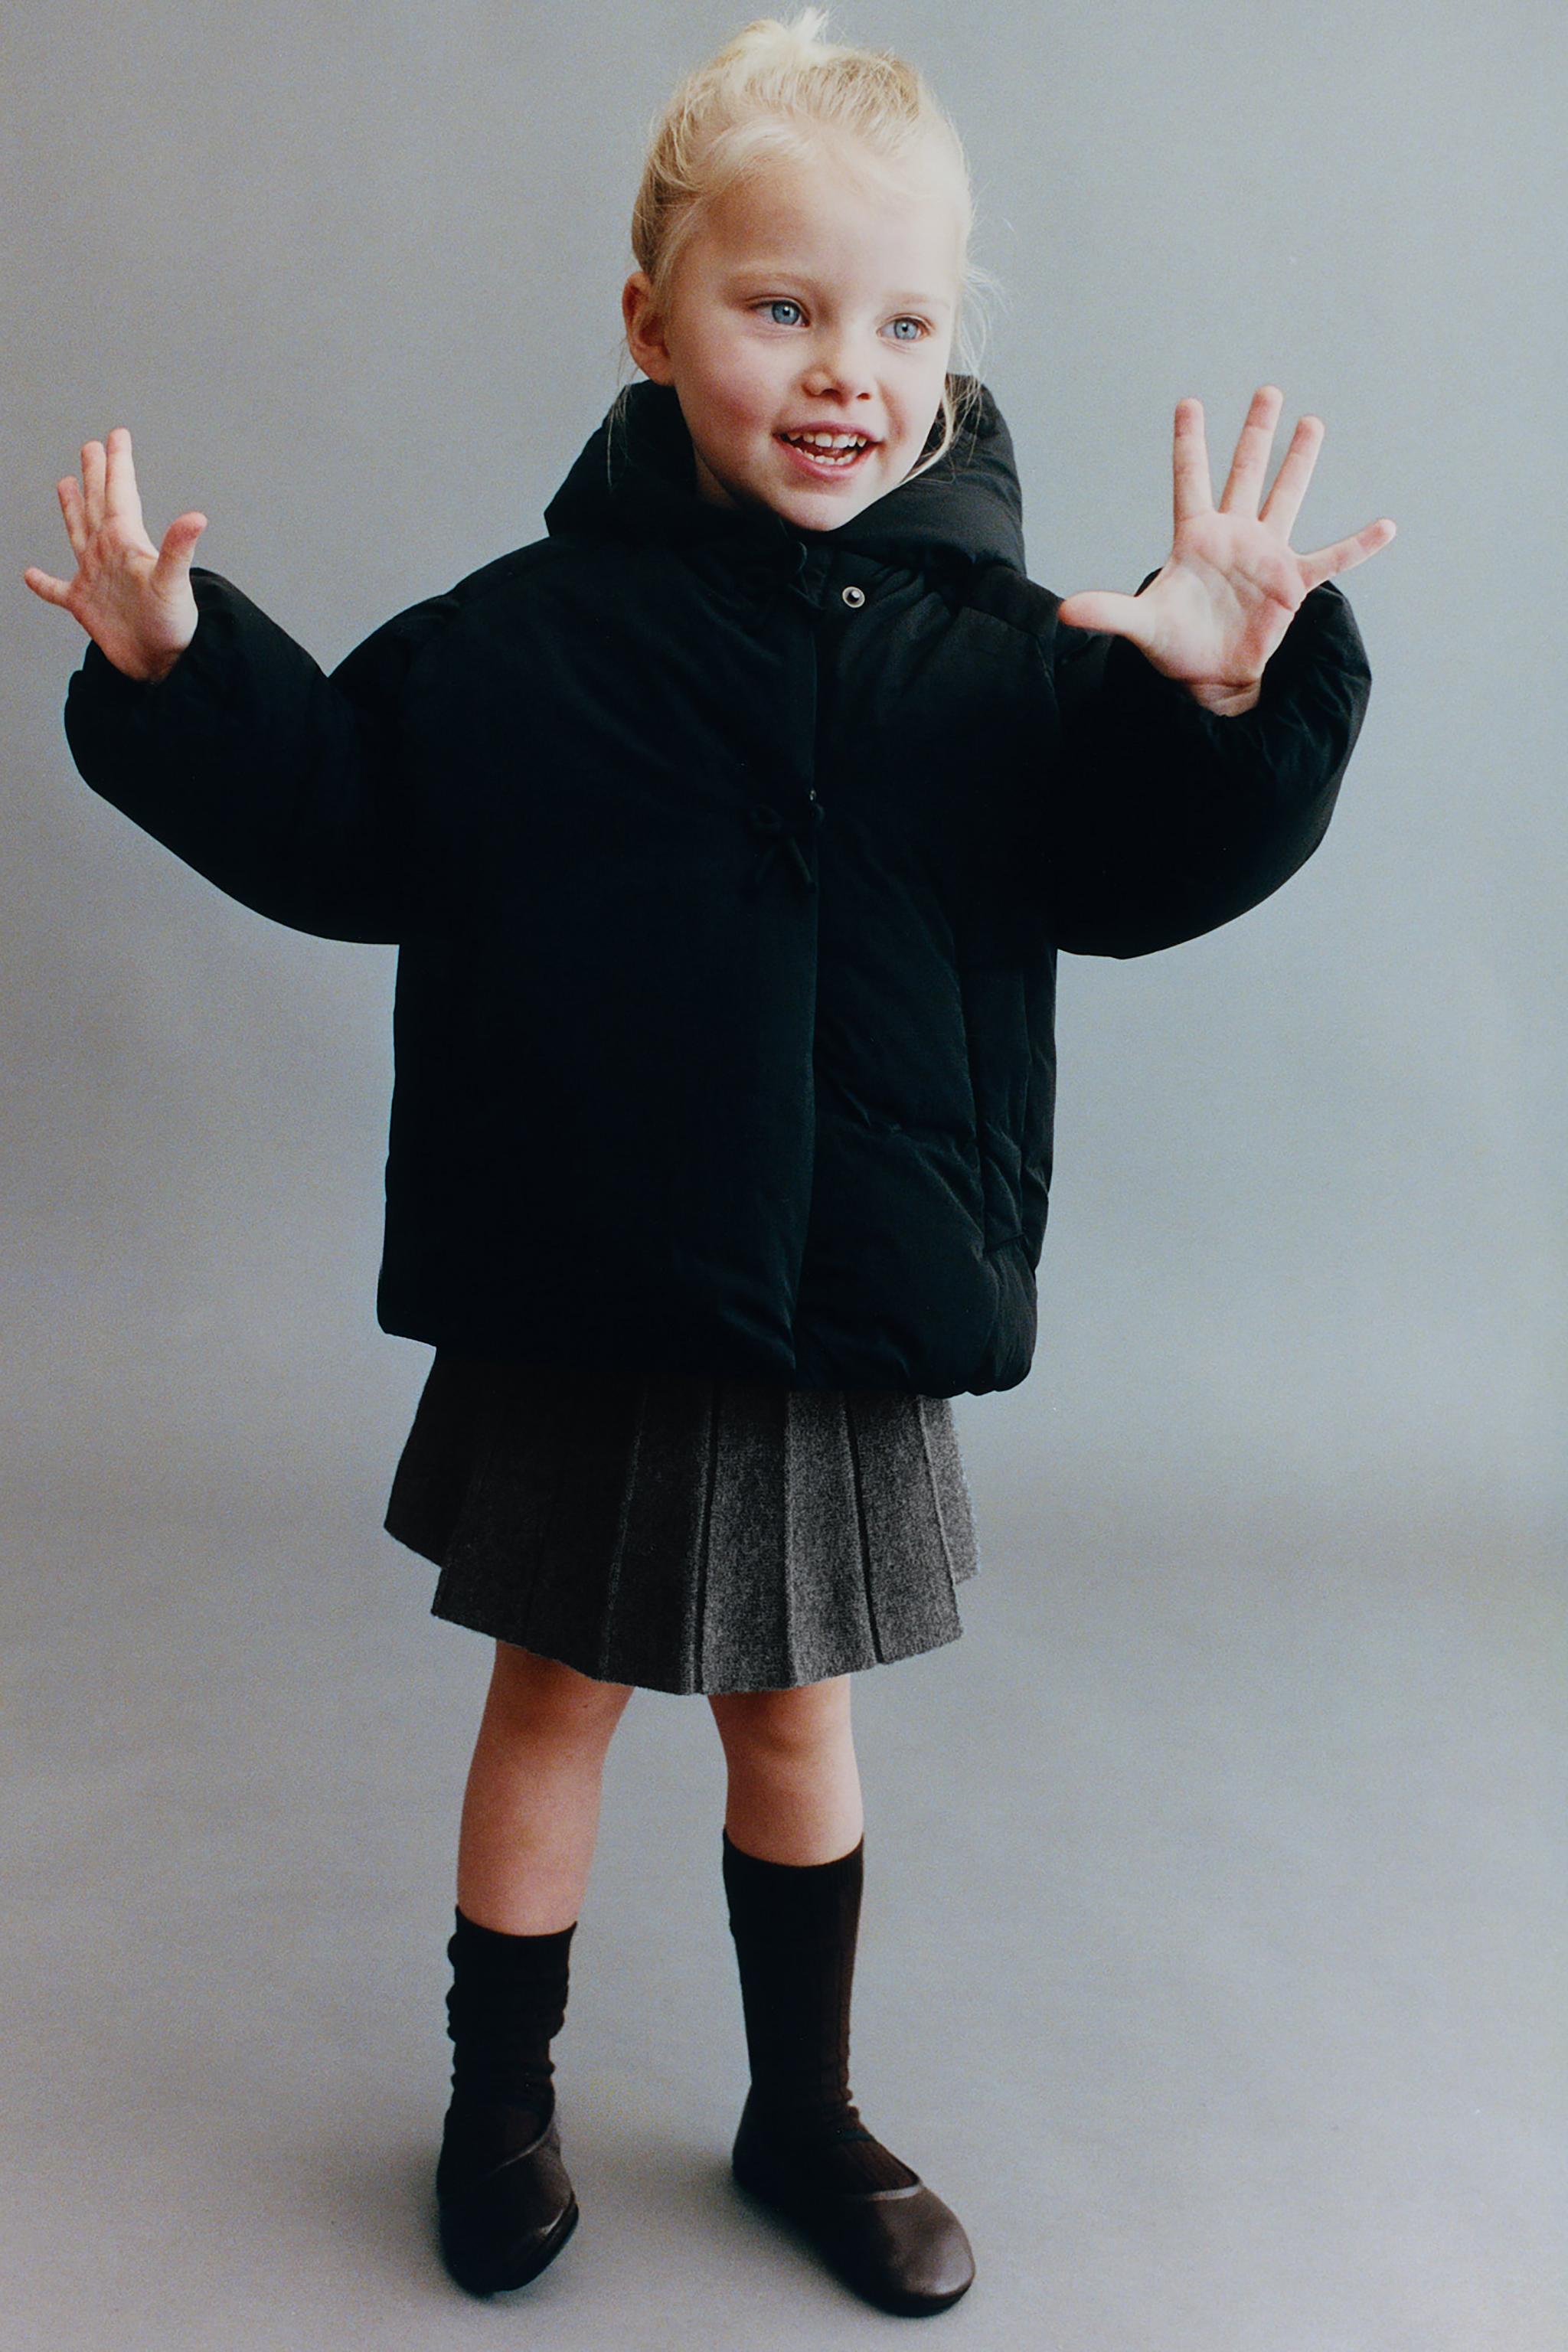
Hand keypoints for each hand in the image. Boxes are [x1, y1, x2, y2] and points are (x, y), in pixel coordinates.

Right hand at [24, 427, 206, 681]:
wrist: (162, 664)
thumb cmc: (173, 626)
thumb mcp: (173, 583)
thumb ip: (178, 549)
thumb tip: (198, 518)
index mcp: (126, 542)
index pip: (121, 493)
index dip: (118, 463)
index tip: (117, 435)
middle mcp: (109, 554)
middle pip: (98, 504)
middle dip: (95, 474)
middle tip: (91, 446)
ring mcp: (95, 578)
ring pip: (78, 533)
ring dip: (72, 508)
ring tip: (66, 483)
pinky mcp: (84, 605)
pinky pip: (56, 590)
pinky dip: (43, 583)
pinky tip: (31, 574)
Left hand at [1056, 386, 1395, 714]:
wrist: (1209, 677)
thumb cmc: (1175, 646)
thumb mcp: (1140, 625)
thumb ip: (1107, 610)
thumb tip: (1063, 611)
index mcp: (1195, 538)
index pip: (1190, 480)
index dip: (1190, 443)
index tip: (1188, 403)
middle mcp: (1233, 536)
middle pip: (1244, 473)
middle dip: (1255, 433)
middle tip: (1267, 391)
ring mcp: (1265, 555)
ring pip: (1285, 497)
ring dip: (1299, 461)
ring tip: (1312, 422)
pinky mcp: (1290, 584)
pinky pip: (1331, 559)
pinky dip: (1358, 545)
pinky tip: (1386, 526)